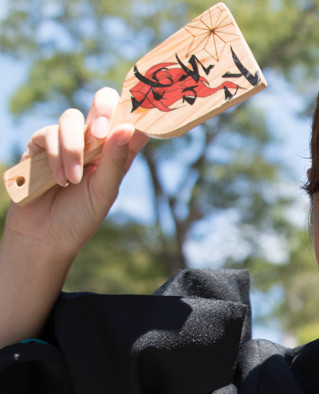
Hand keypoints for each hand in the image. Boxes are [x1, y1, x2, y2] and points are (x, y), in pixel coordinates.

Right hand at [4, 87, 146, 259]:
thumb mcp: (105, 190)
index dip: (140, 107)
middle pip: (103, 102)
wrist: (45, 236)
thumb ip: (115, 159)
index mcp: (117, 152)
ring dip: (73, 149)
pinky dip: (55, 156)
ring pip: (71, 117)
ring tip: (72, 180)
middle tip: (101, 131)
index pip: (132, 120)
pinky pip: (48, 133)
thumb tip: (128, 127)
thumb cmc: (81, 217)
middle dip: (103, 109)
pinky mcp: (40, 145)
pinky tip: (59, 181)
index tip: (148, 103)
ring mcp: (67, 140)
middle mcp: (94, 141)